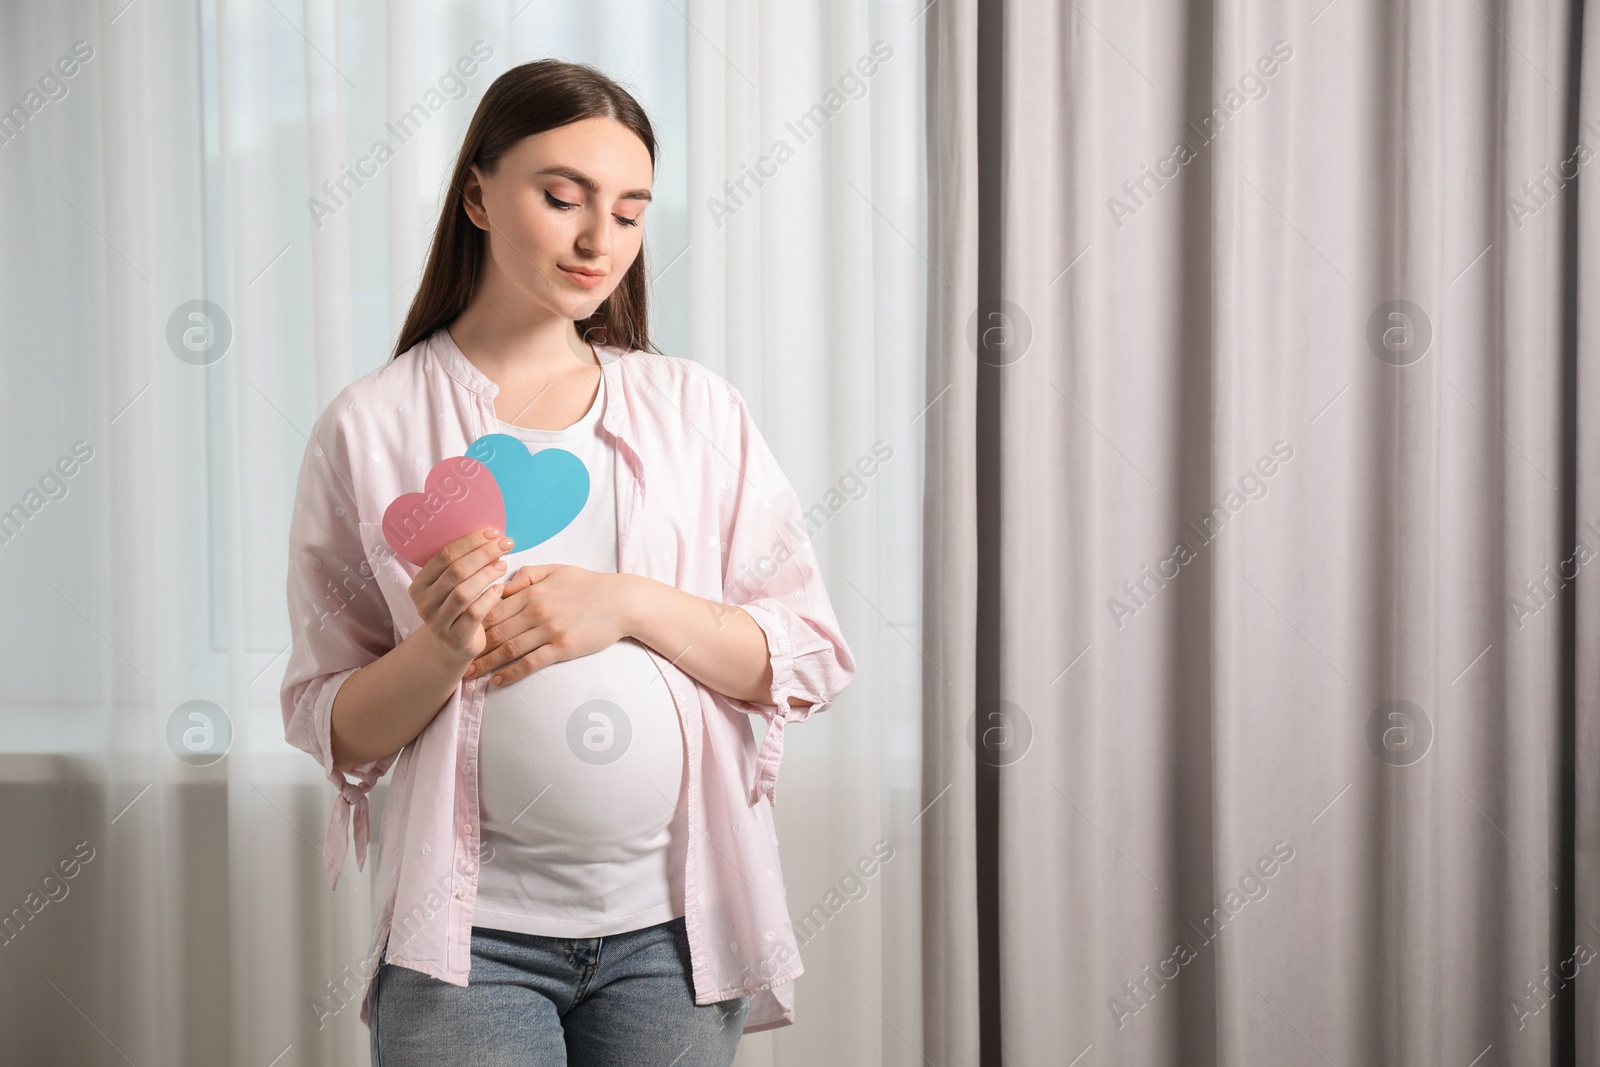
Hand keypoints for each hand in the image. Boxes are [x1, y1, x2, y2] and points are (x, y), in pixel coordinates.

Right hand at [406, 528, 513, 671]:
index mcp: (419, 584)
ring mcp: (437, 622)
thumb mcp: (449, 587)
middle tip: (505, 544)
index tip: (492, 533)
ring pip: (463, 592)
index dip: (470, 542)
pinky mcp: (455, 638)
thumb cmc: (455, 609)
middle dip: (483, 554)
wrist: (449, 648)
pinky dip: (488, 598)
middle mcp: (424, 603)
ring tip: (503, 564)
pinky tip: (500, 588)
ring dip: (486, 574)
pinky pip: (473, 614)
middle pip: (455, 571)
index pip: (444, 555)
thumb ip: (461, 565)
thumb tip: (490, 536)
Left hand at [469, 564, 635, 684]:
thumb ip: (526, 576)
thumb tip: (500, 584)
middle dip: (471, 646)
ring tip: (468, 675)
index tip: (455, 631)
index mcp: (531, 591)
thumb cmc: (588, 585)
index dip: (470, 620)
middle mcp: (536, 611)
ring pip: (508, 649)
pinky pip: (531, 663)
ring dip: (485, 664)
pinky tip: (497, 682)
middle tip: (452, 658)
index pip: (491, 607)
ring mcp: (548, 630)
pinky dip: (511, 673)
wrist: (621, 601)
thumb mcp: (556, 570)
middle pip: (495, 631)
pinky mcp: (562, 647)